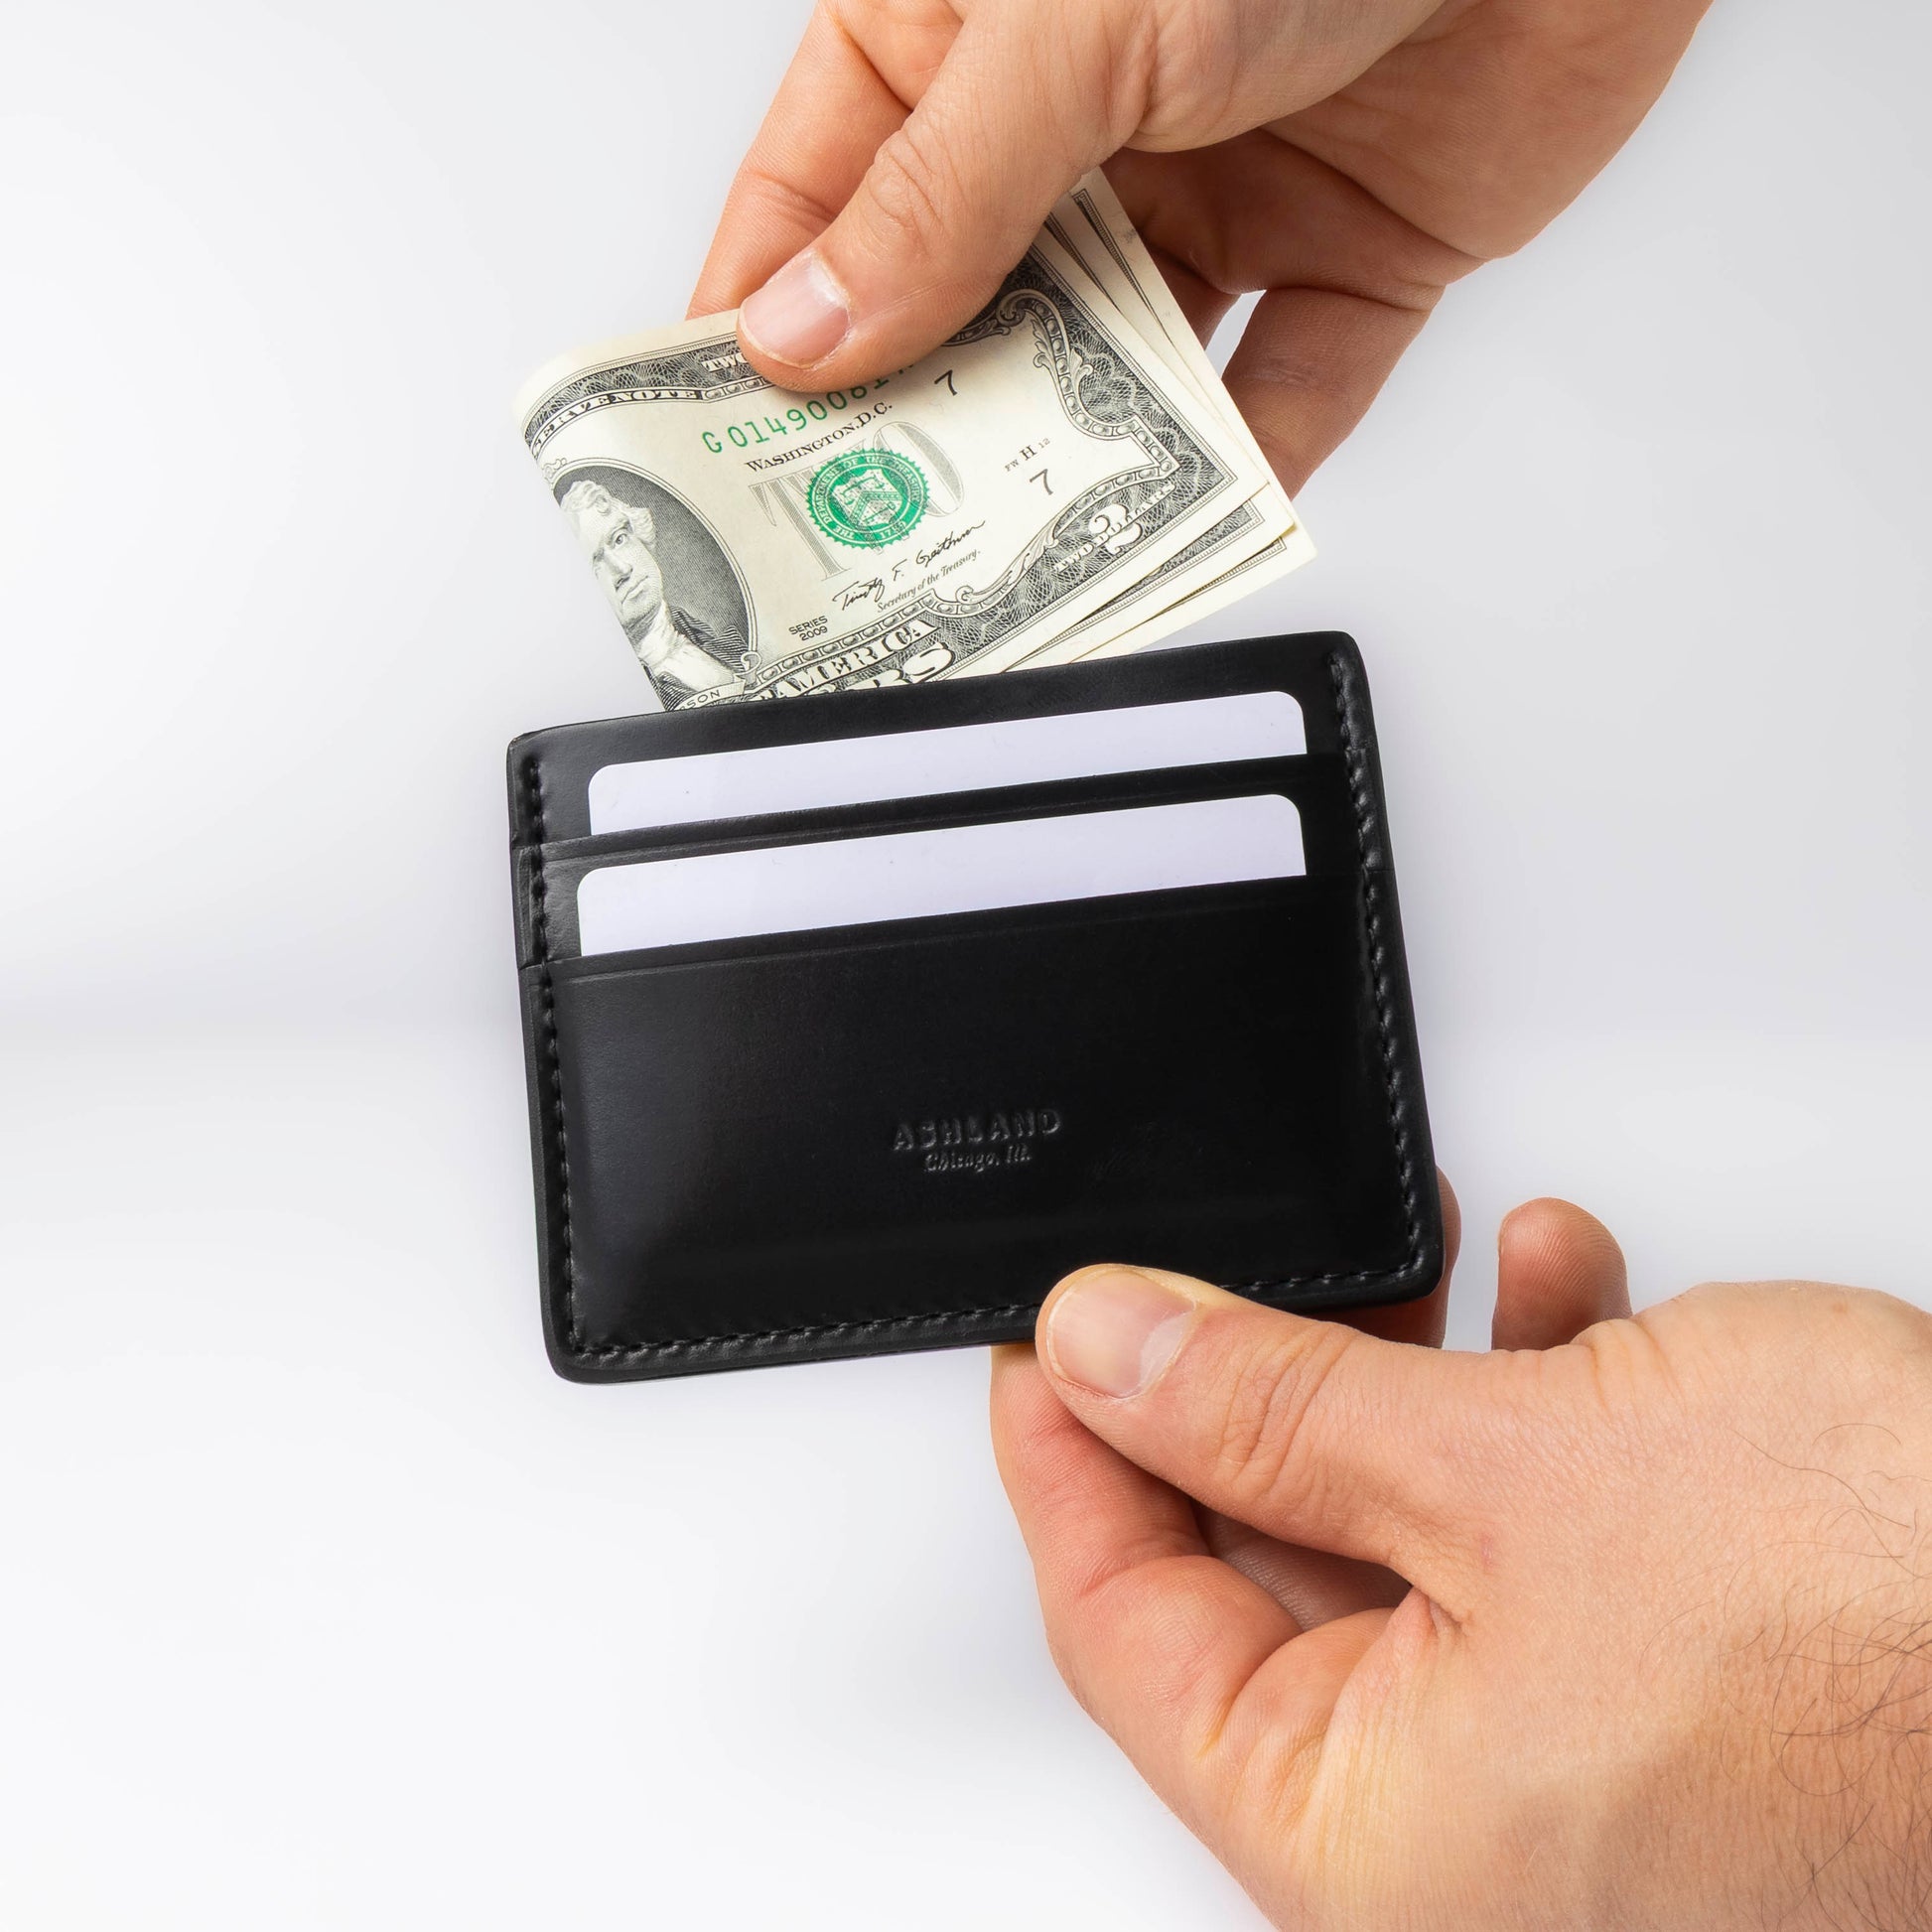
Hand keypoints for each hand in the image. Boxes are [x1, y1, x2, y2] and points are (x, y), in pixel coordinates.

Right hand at [693, 0, 1712, 489]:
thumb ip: (941, 191)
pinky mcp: (1344, 256)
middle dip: (916, 427)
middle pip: (961, 311)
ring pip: (1111, 372)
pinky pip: (1279, 393)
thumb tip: (809, 329)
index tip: (722, 449)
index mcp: (965, 28)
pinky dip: (1246, 472)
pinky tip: (1190, 534)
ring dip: (1071, 467)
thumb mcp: (1072, 20)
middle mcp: (1080, 120)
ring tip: (1008, 567)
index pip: (820, 198)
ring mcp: (1213, 194)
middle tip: (861, 546)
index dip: (764, 324)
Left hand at [990, 1201, 1931, 1927]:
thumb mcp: (1507, 1468)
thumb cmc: (1892, 1628)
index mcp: (1379, 1852)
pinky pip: (1527, 1534)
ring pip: (1401, 1535)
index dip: (1068, 1464)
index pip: (1126, 1635)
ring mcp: (1568, 1775)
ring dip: (1405, 1378)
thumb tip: (1102, 1352)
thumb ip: (1270, 1407)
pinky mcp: (1656, 1692)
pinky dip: (1525, 1405)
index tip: (1044, 1346)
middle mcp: (1466, 1847)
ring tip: (1423, 1264)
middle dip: (1254, 1395)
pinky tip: (1562, 1295)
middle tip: (1220, 1281)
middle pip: (1259, 1577)